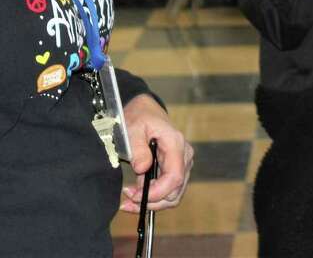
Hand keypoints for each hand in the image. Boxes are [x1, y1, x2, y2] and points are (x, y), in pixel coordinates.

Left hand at [119, 94, 193, 212]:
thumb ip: (137, 148)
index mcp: (175, 144)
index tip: (137, 197)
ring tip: (129, 199)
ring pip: (172, 195)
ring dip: (152, 203)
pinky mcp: (175, 169)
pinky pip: (168, 190)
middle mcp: (184, 155)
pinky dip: (153, 197)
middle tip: (128, 199)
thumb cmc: (139, 117)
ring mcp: (182, 164)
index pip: (174, 177)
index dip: (157, 193)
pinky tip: (136, 195)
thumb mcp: (133, 128)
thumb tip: (142, 169)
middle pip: (175, 191)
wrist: (145, 110)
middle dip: (152, 201)